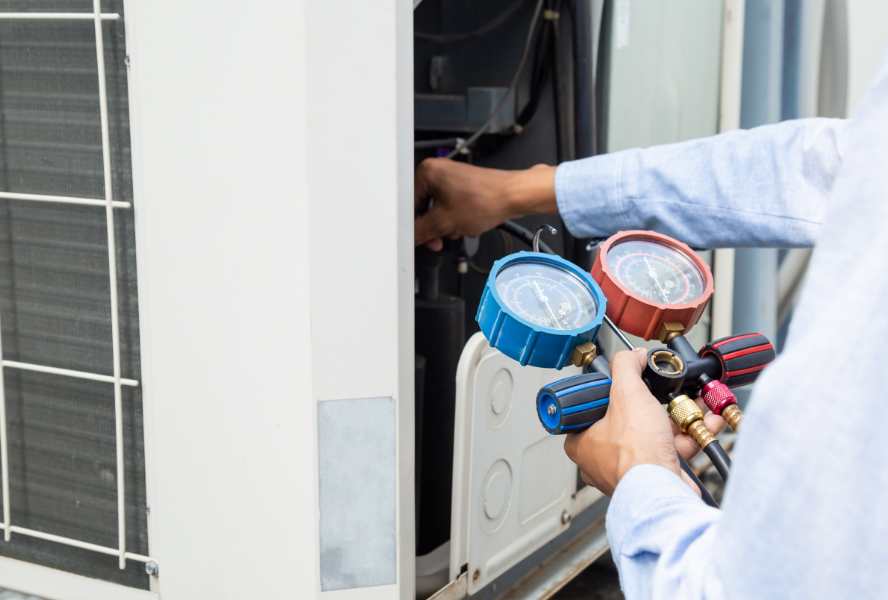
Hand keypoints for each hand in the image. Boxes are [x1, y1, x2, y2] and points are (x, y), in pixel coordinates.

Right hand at [414, 158, 557, 249]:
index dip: (415, 226)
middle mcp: (438, 172)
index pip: (409, 205)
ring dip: (450, 225)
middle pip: (425, 209)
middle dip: (437, 226)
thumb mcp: (444, 223)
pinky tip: (470, 222)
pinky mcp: (464, 188)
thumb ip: (420, 232)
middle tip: (442, 237)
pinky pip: (452, 209)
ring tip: (462, 225)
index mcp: (426, 172)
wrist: (514, 196)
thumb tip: (409, 238)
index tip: (421, 239)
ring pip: (440, 212)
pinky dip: (459, 220)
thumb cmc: (484, 200)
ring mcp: (452, 179)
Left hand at [563, 349, 725, 496]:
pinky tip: (706, 419)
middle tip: (662, 392)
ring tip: (692, 400)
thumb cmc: (636, 455)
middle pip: (628, 419)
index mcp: (582, 442)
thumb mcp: (627, 395)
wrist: (663, 491)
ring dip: (678, 415)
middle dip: (655, 403)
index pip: (591, 407)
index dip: (611, 391)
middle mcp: (601, 459)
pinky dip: (690, 434)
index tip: (626, 383)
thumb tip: (632, 356)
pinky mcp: (654, 475)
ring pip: (654, 434)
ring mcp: (628, 468)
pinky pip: (671, 449)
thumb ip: (626, 368)